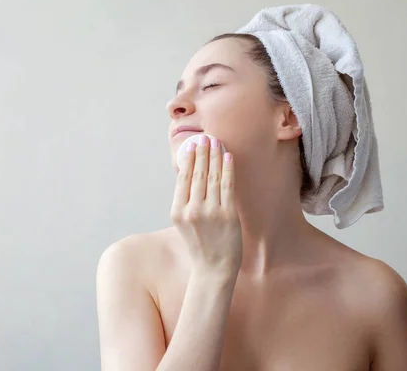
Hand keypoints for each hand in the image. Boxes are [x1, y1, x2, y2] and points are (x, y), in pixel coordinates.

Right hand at [170, 135, 241, 275]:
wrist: (213, 269)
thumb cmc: (200, 245)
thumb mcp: (183, 222)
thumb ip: (185, 200)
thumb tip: (189, 173)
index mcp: (178, 211)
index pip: (183, 177)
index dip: (189, 158)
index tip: (193, 144)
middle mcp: (192, 210)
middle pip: (197, 173)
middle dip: (202, 152)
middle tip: (205, 137)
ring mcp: (211, 212)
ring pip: (212, 177)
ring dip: (215, 156)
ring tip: (217, 142)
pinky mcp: (228, 215)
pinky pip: (227, 186)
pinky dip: (227, 169)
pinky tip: (228, 157)